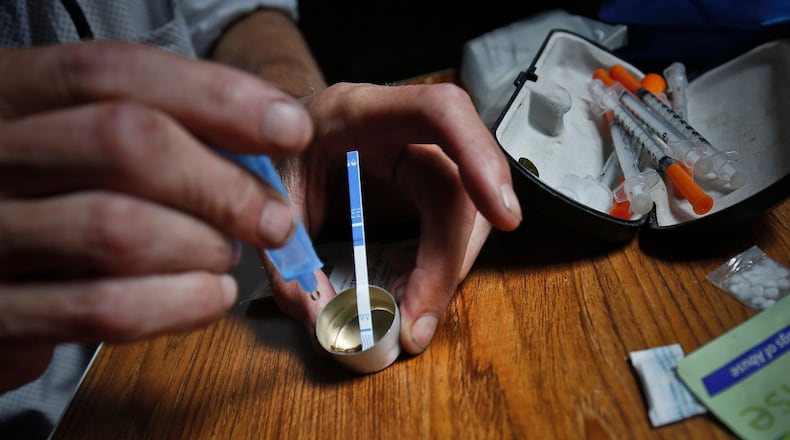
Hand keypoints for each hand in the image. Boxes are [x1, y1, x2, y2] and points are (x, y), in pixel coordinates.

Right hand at [0, 40, 312, 390]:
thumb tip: (264, 144)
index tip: (289, 128)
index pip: (115, 73)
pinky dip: (180, 304)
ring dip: (203, 247)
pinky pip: (105, 309)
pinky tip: (210, 294)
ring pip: (120, 230)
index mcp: (13, 92)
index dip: (216, 97)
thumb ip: (158, 129)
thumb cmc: (49, 194)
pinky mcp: (1, 312)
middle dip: (224, 185)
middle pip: (126, 143)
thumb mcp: (79, 138)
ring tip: (225, 254)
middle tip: (271, 217)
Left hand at [263, 82, 521, 354]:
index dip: (479, 158)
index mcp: (360, 111)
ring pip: (465, 216)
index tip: (503, 216)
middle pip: (458, 188)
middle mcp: (401, 132)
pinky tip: (411, 297)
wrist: (267, 136)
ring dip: (446, 273)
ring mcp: (416, 161)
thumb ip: (286, 254)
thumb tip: (321, 321)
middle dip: (448, 260)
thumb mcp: (266, 195)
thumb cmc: (268, 151)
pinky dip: (435, 271)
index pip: (441, 112)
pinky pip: (448, 231)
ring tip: (413, 319)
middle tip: (417, 323)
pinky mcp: (420, 190)